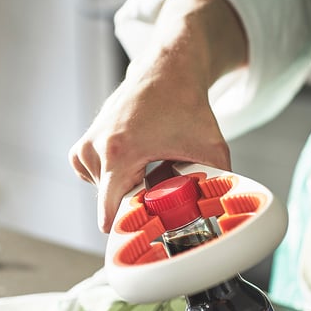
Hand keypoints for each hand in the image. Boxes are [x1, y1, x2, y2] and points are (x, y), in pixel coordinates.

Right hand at [68, 0, 245, 232]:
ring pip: (102, 191)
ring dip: (125, 188)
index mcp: (119, 152)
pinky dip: (112, 177)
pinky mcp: (84, 143)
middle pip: (112, 202)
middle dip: (136, 203)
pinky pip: (92, 177)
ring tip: (148, 168)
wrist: (167, 70)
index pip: (109, 210)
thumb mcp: (211, 148)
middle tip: (161, 187)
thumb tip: (225, 211)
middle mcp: (95, 148)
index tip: (137, 240)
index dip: (126, 229)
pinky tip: (134, 163)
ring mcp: (87, 144)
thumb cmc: (185, 104)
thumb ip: (219, 182)